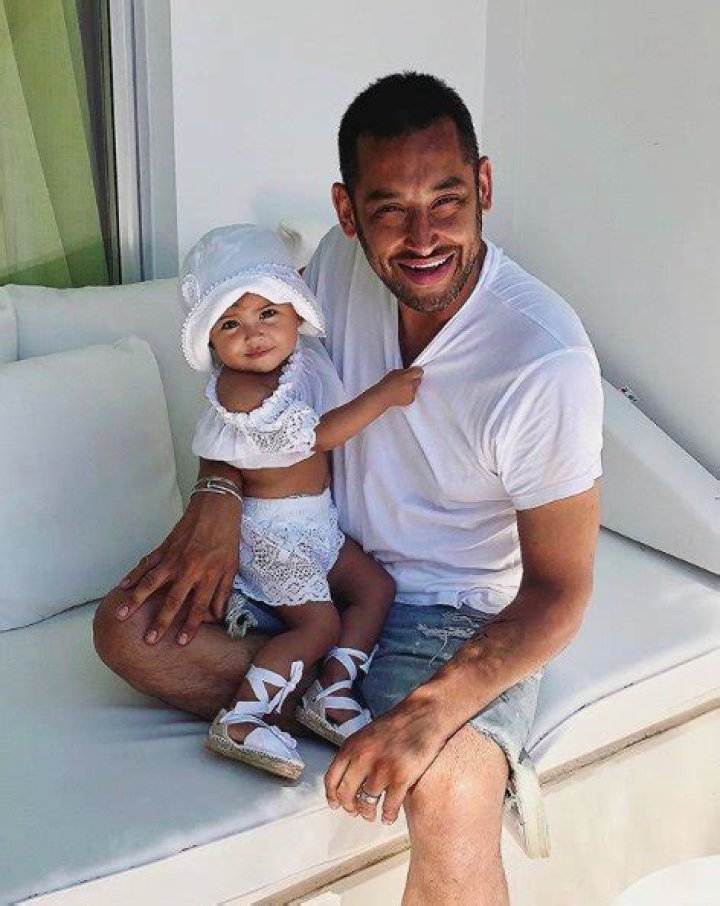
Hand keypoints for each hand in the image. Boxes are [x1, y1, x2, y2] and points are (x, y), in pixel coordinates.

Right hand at [115, 491, 239, 645]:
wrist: (216, 505)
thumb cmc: (227, 536)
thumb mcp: (232, 565)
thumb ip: (223, 591)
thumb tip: (218, 616)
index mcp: (209, 574)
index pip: (199, 606)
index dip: (190, 626)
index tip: (180, 642)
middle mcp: (190, 568)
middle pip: (173, 600)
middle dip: (160, 622)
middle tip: (148, 640)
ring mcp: (174, 557)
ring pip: (152, 582)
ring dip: (136, 600)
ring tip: (122, 615)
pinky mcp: (164, 546)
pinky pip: (146, 563)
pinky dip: (133, 575)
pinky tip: (122, 587)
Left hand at [324, 691, 446, 824]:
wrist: (424, 714)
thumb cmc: (398, 723)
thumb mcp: (368, 734)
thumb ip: (356, 752)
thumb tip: (347, 776)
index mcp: (353, 746)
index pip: (332, 778)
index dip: (332, 795)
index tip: (335, 804)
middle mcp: (363, 758)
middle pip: (346, 794)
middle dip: (350, 807)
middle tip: (354, 811)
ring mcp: (382, 769)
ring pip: (367, 803)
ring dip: (368, 813)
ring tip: (371, 815)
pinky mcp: (401, 778)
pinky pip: (389, 806)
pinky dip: (388, 815)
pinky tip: (389, 816)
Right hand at [376, 366, 422, 407]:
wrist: (383, 396)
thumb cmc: (386, 385)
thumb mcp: (395, 372)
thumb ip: (405, 371)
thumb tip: (410, 371)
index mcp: (407, 376)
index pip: (419, 371)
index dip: (417, 371)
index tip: (416, 372)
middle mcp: (411, 385)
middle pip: (418, 380)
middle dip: (414, 380)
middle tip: (405, 381)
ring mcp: (412, 393)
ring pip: (416, 388)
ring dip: (411, 387)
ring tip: (402, 388)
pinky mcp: (411, 400)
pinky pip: (413, 395)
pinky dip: (409, 394)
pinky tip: (401, 393)